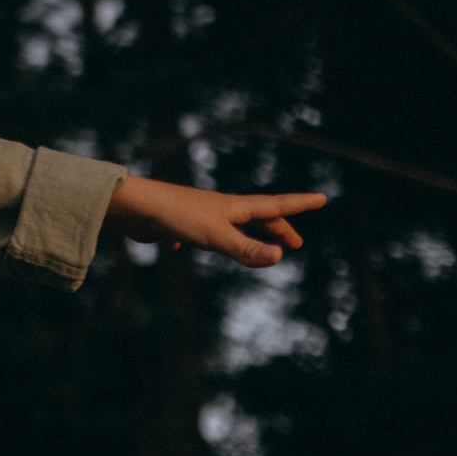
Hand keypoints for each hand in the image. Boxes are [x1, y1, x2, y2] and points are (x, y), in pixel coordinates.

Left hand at [106, 174, 326, 267]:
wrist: (134, 207)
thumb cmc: (176, 218)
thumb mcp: (216, 238)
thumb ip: (245, 249)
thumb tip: (279, 257)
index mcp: (234, 207)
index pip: (275, 205)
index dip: (300, 204)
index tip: (322, 198)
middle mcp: (219, 209)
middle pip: (255, 217)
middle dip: (277, 229)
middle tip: (294, 243)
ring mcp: (197, 216)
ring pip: (228, 226)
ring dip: (246, 236)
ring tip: (253, 246)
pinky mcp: (175, 226)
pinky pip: (192, 234)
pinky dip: (197, 241)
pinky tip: (179, 247)